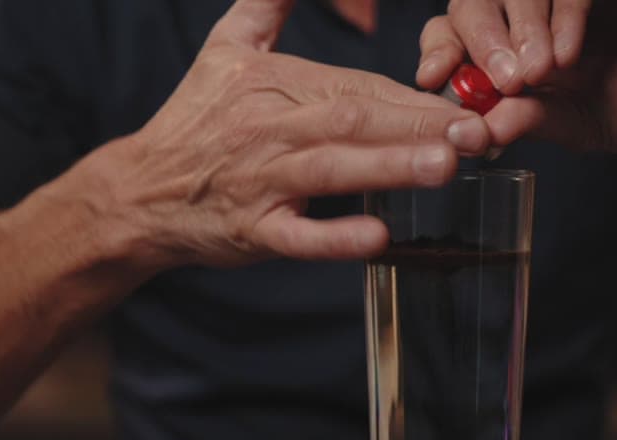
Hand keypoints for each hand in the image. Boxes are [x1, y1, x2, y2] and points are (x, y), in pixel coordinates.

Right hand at [107, 0, 491, 267]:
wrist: (140, 190)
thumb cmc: (196, 119)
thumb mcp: (226, 46)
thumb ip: (267, 2)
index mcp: (273, 82)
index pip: (354, 85)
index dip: (411, 97)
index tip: (467, 104)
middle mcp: (269, 128)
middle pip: (351, 120)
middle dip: (417, 125)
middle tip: (476, 132)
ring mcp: (260, 182)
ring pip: (330, 170)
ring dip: (390, 168)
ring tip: (446, 166)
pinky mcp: (252, 231)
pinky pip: (296, 236)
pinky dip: (336, 239)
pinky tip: (379, 237)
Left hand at [417, 0, 616, 153]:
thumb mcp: (576, 126)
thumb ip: (529, 121)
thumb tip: (477, 130)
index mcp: (511, 45)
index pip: (453, 31)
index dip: (439, 48)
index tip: (433, 77)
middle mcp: (531, 10)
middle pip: (473, 0)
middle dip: (475, 39)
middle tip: (499, 81)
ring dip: (519, 27)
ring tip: (537, 74)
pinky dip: (563, 15)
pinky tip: (568, 55)